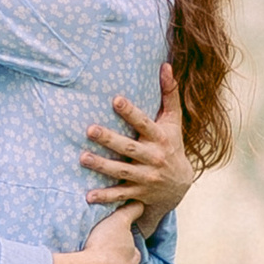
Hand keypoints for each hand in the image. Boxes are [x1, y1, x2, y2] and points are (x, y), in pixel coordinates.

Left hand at [79, 65, 191, 228]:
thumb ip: (169, 94)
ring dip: (102, 166)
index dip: (131, 112)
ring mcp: (146, 177)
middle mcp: (154, 158)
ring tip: (83, 157)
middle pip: (129, 148)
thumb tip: (166, 65)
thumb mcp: (174, 121)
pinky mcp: (138, 193)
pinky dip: (105, 197)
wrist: (180, 185)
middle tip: (90, 129)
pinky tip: (88, 196)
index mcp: (161, 138)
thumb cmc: (172, 144)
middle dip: (110, 139)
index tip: (116, 99)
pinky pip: (120, 195)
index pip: (144, 123)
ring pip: (121, 171)